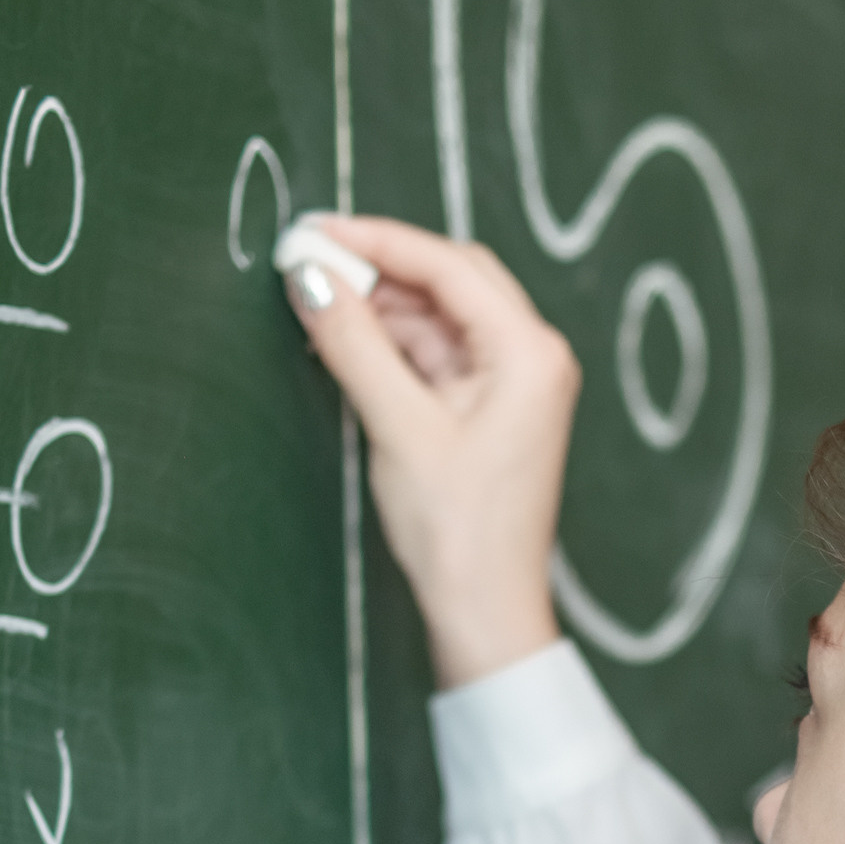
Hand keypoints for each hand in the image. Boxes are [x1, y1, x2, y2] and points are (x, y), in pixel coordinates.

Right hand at [285, 214, 578, 689]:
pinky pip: (438, 354)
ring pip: (440, 317)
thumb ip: (354, 344)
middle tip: (311, 263)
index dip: (376, 241)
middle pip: (450, 280)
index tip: (315, 231)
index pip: (448, 265)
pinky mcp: (491, 408)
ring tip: (316, 307)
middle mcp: (533, 358)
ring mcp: (514, 383)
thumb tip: (311, 278)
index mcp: (530, 354)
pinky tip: (345, 344)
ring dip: (382, 309)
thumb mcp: (398, 427)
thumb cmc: (459, 533)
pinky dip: (393, 346)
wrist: (486, 611)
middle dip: (380, 269)